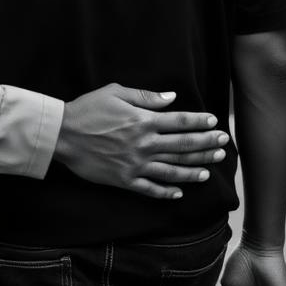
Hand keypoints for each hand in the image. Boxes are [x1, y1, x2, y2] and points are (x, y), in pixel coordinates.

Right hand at [53, 84, 229, 198]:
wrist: (62, 134)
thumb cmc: (87, 110)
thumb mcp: (115, 93)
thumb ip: (145, 97)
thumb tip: (171, 98)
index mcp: (143, 121)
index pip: (179, 122)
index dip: (199, 122)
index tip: (213, 122)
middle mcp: (144, 144)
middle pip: (183, 146)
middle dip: (206, 145)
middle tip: (223, 145)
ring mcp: (136, 165)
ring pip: (172, 170)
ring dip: (193, 170)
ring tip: (209, 170)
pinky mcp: (125, 180)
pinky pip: (151, 188)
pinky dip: (167, 192)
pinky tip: (179, 192)